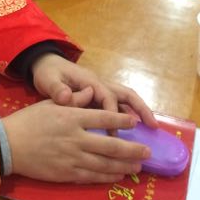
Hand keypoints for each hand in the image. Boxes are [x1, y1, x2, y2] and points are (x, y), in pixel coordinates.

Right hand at [2, 99, 150, 182]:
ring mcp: (72, 157)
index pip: (103, 117)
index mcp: (71, 116)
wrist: (9, 144)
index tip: (134, 122)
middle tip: (147, 152)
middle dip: (132, 149)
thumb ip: (74, 100)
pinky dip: (107, 176)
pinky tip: (117, 175)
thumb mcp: (50, 104)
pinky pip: (92, 176)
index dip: (122, 120)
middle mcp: (75, 137)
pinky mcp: (67, 173)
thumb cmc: (29, 120)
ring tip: (137, 166)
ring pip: (105, 163)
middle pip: (111, 145)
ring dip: (124, 165)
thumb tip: (91, 92)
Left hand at [31, 54, 156, 125]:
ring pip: (124, 100)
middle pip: (125, 95)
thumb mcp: (48, 79)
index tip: (115, 133)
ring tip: (152, 129)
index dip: (113, 114)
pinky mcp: (97, 98)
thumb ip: (57, 89)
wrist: (44, 66)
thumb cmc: (48, 73)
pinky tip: (132, 132)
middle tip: (154, 125)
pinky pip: (117, 107)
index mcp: (89, 80)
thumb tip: (66, 97)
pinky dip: (127, 116)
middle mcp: (99, 84)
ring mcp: (100, 90)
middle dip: (141, 109)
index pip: (108, 97)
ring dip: (138, 112)